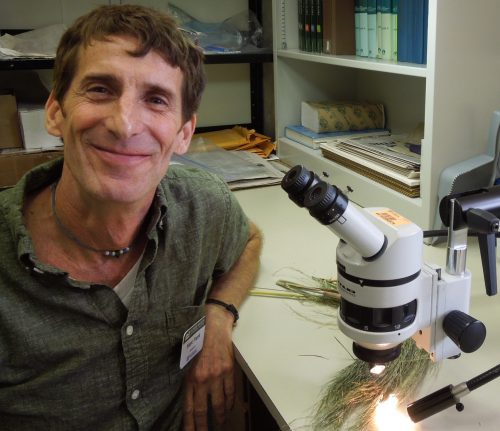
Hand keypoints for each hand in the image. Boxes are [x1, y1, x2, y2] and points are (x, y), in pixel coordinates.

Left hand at [183, 306, 234, 430]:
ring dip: (220, 417)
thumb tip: (188, 399)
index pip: (189, 408)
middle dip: (203, 426)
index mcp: (190, 378)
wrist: (212, 325)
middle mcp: (203, 379)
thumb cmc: (198, 341)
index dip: (190, 425)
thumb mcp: (186, 361)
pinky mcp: (228, 371)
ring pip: (219, 404)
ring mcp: (217, 376)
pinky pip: (230, 392)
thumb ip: (188, 379)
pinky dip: (230, 403)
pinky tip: (229, 408)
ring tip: (220, 425)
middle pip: (204, 410)